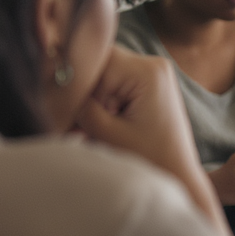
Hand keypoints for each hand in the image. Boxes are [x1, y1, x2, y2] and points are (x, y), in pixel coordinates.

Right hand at [75, 48, 226, 233]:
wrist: (179, 176)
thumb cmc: (149, 159)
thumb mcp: (107, 132)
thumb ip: (81, 104)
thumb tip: (55, 82)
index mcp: (148, 71)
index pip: (96, 59)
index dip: (78, 84)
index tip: (71, 112)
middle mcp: (153, 63)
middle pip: (100, 63)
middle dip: (85, 92)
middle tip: (81, 122)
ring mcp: (152, 73)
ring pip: (103, 74)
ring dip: (92, 99)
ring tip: (94, 126)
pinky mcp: (148, 85)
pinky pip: (115, 83)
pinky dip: (103, 102)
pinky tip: (105, 124)